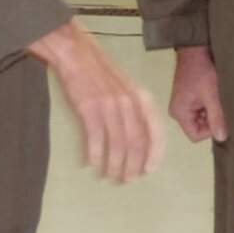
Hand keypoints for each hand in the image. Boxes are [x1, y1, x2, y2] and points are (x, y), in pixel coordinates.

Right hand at [28, 19, 163, 179]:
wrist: (77, 53)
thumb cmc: (102, 72)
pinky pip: (95, 138)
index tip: (149, 169)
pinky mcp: (89, 108)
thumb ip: (137, 110)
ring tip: (110, 174)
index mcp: (142, 98)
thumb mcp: (128, 88)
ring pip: (117, 144)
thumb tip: (142, 140)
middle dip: (133, 165)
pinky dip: (94, 153)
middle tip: (127, 179)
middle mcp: (129, 103)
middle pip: (137, 143)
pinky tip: (91, 162)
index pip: (156, 132)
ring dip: (114, 164)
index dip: (154, 154)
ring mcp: (109, 106)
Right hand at [168, 45, 226, 142]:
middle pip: (199, 127)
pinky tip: (213, 92)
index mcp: (179, 113)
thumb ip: (217, 117)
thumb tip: (222, 137)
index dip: (210, 130)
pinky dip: (210, 104)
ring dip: (212, 110)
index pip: (196, 135)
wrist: (195, 50)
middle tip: (218, 102)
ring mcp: (184, 105)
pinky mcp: (190, 99)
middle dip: (212, 118)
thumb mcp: (212, 95)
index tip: (219, 116)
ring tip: (215, 95)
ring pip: (203, 118)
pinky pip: (202, 109)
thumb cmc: (200, 69)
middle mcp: (179, 111)